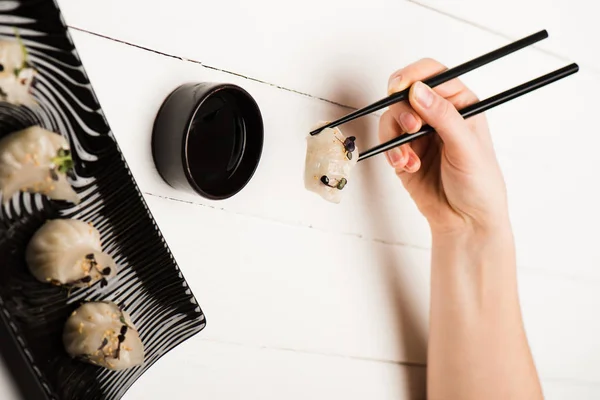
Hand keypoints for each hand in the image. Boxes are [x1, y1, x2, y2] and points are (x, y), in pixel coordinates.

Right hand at [379, 58, 509, 235]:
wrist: (466, 221)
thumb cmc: (479, 184)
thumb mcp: (466, 147)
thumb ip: (442, 116)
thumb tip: (417, 90)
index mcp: (460, 104)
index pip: (434, 75)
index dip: (414, 76)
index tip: (400, 86)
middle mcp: (437, 114)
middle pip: (405, 93)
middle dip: (402, 110)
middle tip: (411, 129)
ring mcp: (418, 134)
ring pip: (392, 117)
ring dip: (396, 136)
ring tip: (409, 158)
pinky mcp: (403, 152)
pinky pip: (387, 142)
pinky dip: (392, 153)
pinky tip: (407, 166)